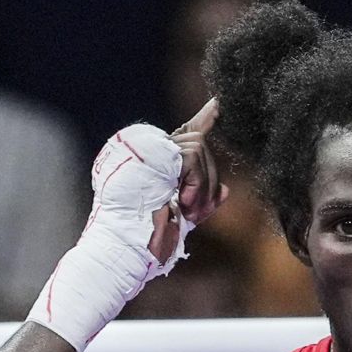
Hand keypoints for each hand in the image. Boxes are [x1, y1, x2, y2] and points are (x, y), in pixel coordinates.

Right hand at [148, 99, 230, 261]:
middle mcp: (149, 149)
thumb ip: (203, 200)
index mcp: (156, 162)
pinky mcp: (149, 152)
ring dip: (202, 185)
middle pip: (198, 144)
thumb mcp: (184, 216)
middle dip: (208, 180)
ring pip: (198, 149)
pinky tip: (183, 201)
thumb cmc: (148, 237)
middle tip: (197, 210)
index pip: (183, 134)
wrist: (124, 245)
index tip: (217, 105)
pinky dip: (196, 183)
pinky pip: (191, 158)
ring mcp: (146, 148)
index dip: (202, 119)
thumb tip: (227, 190)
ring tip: (187, 208)